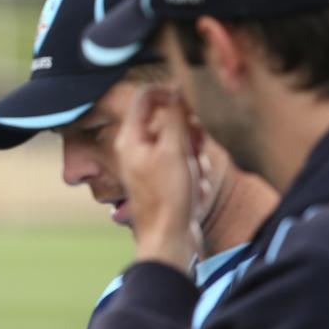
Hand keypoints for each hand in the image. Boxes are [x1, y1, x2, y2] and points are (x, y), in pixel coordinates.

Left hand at [114, 85, 203, 271]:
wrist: (169, 238)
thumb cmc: (167, 196)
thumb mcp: (174, 150)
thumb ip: (175, 117)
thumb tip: (176, 89)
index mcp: (132, 138)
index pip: (147, 98)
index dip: (170, 94)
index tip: (191, 101)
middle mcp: (138, 149)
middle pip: (171, 122)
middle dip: (190, 134)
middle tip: (195, 148)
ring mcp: (153, 166)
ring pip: (184, 144)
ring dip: (196, 157)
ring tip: (194, 177)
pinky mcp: (167, 181)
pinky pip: (188, 165)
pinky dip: (196, 174)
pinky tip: (195, 191)